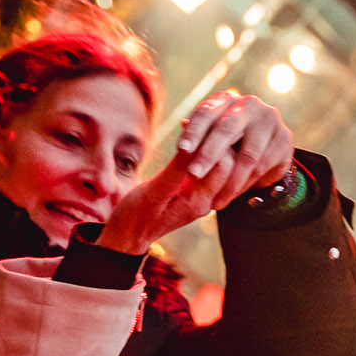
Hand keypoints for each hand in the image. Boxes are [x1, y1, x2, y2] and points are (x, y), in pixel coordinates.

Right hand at [97, 92, 294, 254]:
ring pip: (220, 163)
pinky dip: (200, 150)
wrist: (127, 237)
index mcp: (199, 201)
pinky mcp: (194, 191)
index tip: (193, 123)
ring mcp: (202, 196)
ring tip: (191, 125)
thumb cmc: (135, 216)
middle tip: (195, 119)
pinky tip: (187, 137)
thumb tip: (193, 145)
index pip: (224, 164)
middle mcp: (207, 200)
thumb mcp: (152, 192)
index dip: (211, 141)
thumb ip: (175, 171)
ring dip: (208, 143)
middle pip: (229, 162)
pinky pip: (208, 167)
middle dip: (214, 139)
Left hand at [178, 91, 293, 196]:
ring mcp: (269, 119)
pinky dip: (247, 183)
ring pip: (248, 153)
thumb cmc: (229, 141)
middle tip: (195, 174)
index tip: (182, 149)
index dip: (194, 130)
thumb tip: (182, 124)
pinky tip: (233, 196)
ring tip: (215, 200)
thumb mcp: (209, 136)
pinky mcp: (284, 138)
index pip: (207, 112)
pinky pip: (264, 165)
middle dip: (209, 153)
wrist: (267, 147)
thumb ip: (196, 134)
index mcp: (225, 100)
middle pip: (227, 128)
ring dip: (230, 180)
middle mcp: (249, 104)